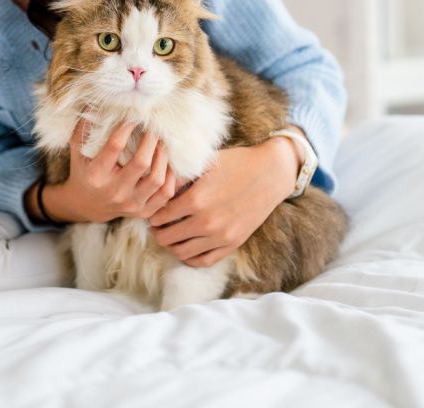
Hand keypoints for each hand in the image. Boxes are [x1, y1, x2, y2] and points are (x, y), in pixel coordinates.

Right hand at [53, 117, 177, 222]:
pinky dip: (171, 177)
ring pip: (157, 180)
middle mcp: (113, 191)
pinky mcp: (142, 212)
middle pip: (141, 163)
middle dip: (151, 140)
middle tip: (154, 128)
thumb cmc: (84, 170)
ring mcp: (130, 204)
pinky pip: (166, 195)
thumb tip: (97, 103)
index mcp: (95, 175)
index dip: (126, 128)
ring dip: (163, 157)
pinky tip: (168, 163)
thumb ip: (85, 127)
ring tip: (163, 143)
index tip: (134, 117)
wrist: (86, 205)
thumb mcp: (78, 149)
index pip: (114, 147)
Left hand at [147, 138, 297, 266]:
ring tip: (171, 235)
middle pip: (166, 238)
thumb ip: (179, 177)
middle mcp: (206, 222)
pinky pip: (203, 261)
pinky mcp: (233, 243)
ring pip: (181, 252)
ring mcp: (221, 236)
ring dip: (171, 245)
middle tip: (158, 224)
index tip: (152, 210)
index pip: (159, 216)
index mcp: (196, 199)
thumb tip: (156, 186)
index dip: (152, 214)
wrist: (271, 173)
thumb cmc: (236, 163)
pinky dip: (190, 257)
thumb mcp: (204, 164)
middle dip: (158, 231)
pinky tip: (187, 246)